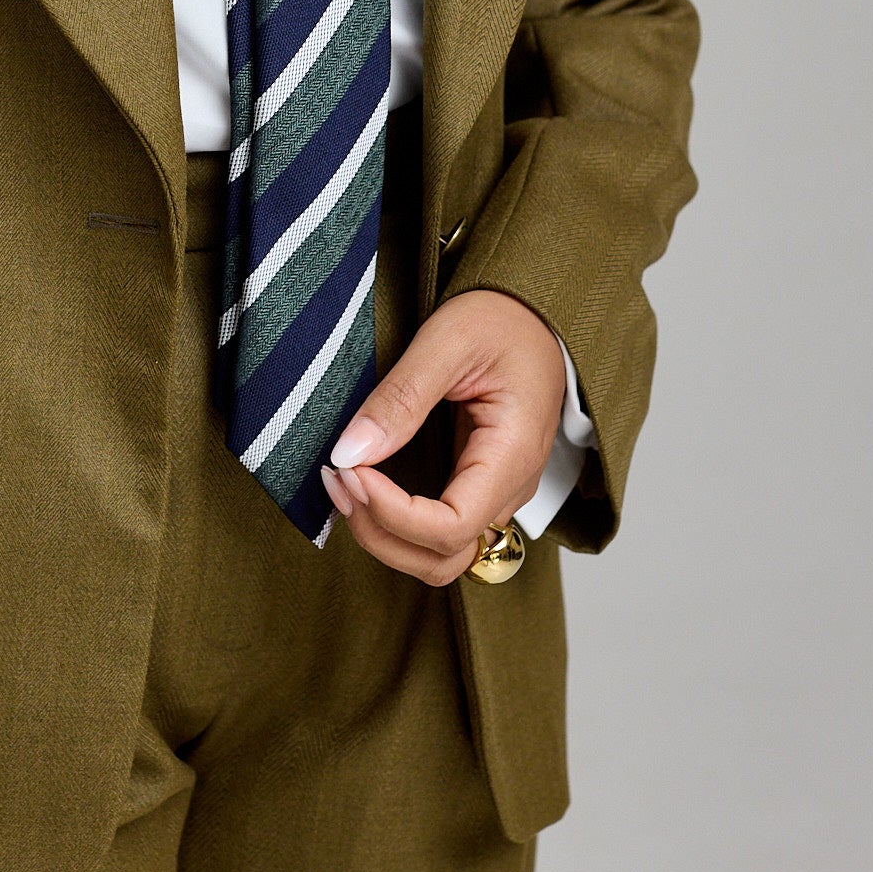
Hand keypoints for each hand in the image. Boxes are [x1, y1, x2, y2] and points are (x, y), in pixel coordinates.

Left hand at [320, 290, 564, 581]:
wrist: (535, 313)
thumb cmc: (502, 318)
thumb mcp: (448, 340)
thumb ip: (401, 398)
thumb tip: (348, 452)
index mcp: (513, 454)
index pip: (452, 528)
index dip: (392, 514)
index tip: (350, 471)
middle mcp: (511, 486)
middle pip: (444, 557)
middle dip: (380, 532)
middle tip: (337, 478)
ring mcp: (497, 491)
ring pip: (439, 555)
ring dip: (384, 534)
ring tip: (344, 482)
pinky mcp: (478, 484)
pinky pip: (438, 530)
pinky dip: (394, 521)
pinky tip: (364, 482)